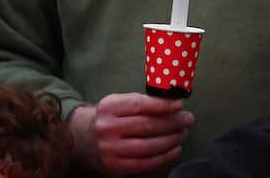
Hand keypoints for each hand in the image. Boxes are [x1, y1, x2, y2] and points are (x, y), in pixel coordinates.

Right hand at [70, 93, 192, 174]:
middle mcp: (107, 127)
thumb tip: (171, 103)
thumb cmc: (107, 119)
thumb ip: (139, 103)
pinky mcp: (116, 165)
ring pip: (150, 146)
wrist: (82, 139)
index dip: (163, 105)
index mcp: (108, 107)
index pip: (140, 104)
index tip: (179, 104)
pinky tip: (175, 149)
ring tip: (183, 133)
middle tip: (187, 119)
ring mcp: (111, 148)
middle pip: (148, 125)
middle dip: (173, 122)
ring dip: (172, 139)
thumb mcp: (116, 104)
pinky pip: (147, 162)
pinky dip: (165, 156)